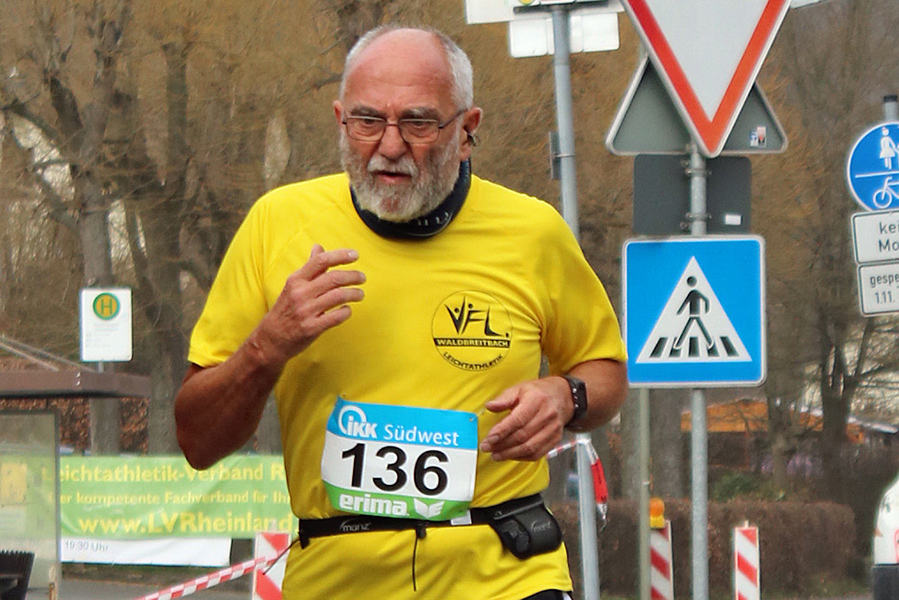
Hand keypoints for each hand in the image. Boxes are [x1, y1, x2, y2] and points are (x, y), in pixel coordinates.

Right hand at [253, 245, 364, 364]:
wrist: (270, 339)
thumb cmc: (285, 309)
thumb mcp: (293, 285)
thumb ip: (309, 268)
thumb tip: (318, 247)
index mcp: (296, 280)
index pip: (320, 261)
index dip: (340, 255)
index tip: (355, 255)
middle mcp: (300, 293)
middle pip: (334, 278)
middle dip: (353, 276)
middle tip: (362, 277)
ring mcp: (306, 311)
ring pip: (338, 296)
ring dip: (354, 293)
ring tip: (360, 294)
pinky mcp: (311, 328)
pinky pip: (336, 317)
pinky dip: (346, 311)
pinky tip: (347, 309)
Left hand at [479, 377, 571, 461]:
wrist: (562, 397)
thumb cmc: (538, 393)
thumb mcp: (519, 389)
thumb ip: (504, 399)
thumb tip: (489, 406)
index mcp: (537, 400)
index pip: (517, 419)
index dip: (501, 431)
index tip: (489, 439)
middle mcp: (547, 415)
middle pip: (522, 436)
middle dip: (502, 445)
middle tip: (487, 448)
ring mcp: (553, 429)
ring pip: (529, 447)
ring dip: (510, 454)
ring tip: (496, 454)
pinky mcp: (555, 439)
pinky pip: (537, 454)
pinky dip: (521, 457)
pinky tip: (510, 455)